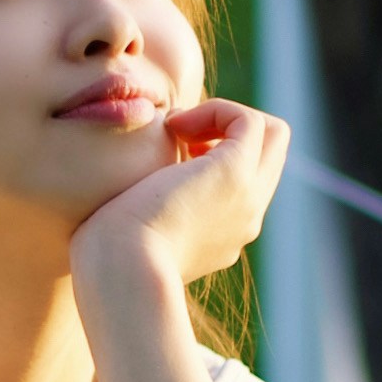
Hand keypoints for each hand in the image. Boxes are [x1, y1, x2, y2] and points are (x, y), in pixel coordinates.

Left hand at [70, 98, 290, 294]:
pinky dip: (216, 109)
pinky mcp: (234, 174)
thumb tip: (144, 188)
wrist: (119, 272)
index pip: (247, 178)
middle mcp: (245, 218)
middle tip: (179, 134)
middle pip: (270, 154)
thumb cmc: (110, 256)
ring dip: (223, 116)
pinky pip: (250, 121)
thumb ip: (149, 210)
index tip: (172, 154)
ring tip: (176, 129)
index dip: (218, 151)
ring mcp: (247, 197)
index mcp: (225, 233)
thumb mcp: (134, 230)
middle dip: (229, 129)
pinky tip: (173, 125)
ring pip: (272, 134)